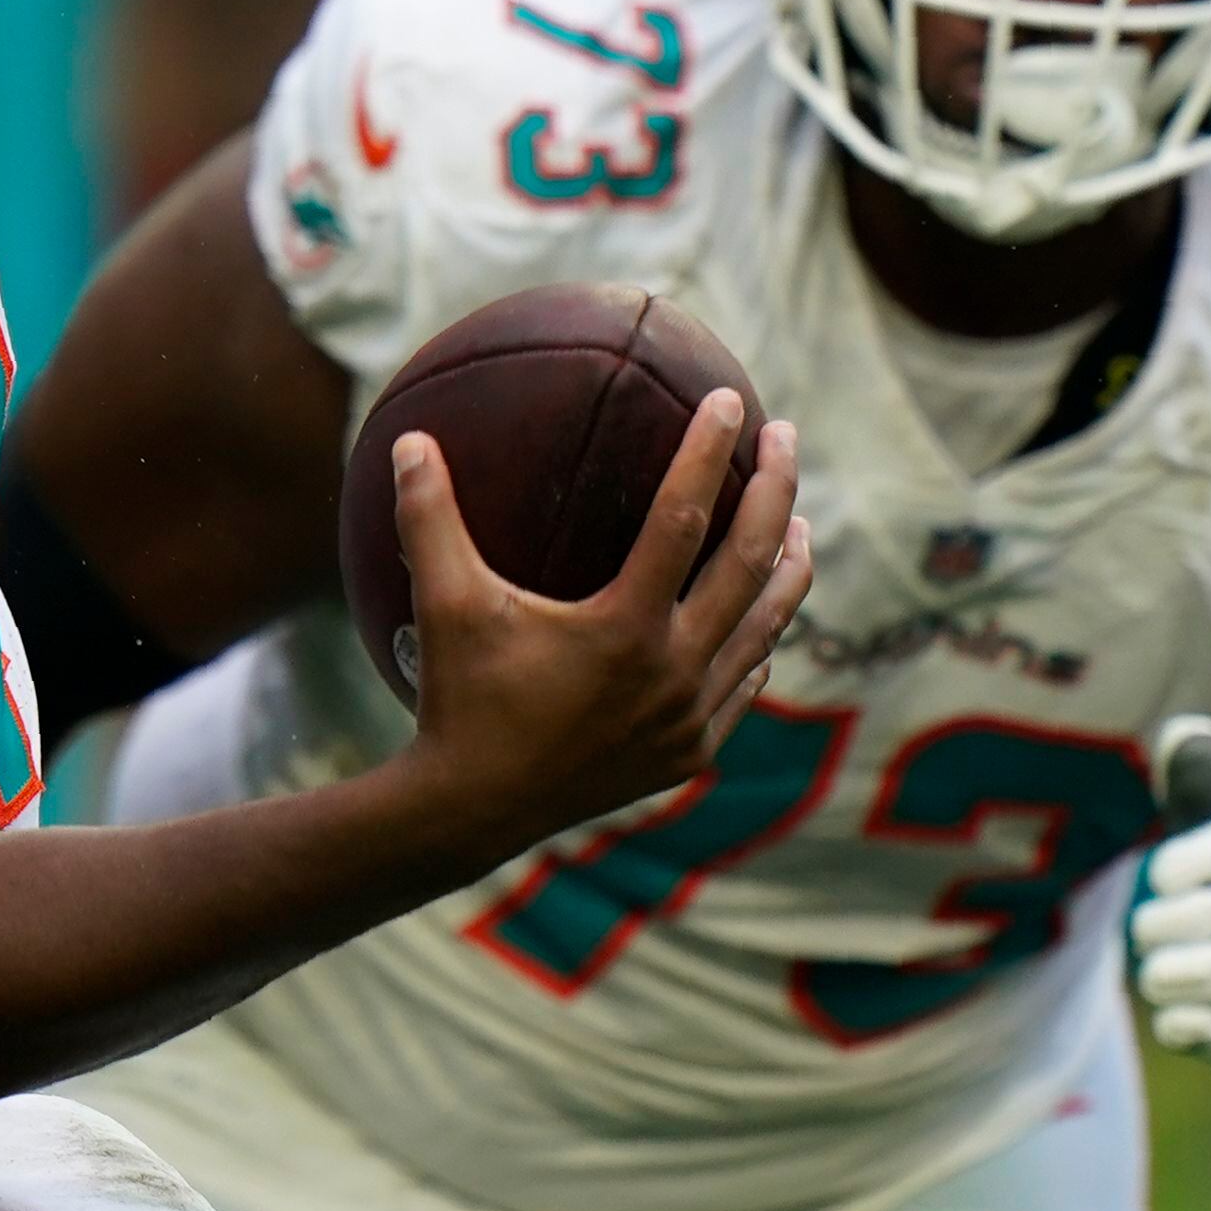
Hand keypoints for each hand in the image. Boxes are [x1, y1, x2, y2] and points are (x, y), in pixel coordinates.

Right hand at [385, 392, 809, 856]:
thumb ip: (429, 518)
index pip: (683, 519)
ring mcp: (689, 718)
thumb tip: (409, 439)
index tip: (730, 399)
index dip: (707, 453)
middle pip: (750, 565)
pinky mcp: (690, 752)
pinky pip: (744, 683)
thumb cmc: (457, 698)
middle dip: (776, 492)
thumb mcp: (443, 603)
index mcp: (624, 628)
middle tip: (784, 438)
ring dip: (790, 568)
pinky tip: (763, 619)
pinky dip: (761, 640)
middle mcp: (672, 672)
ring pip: (766, 627)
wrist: (475, 810)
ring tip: (802, 524)